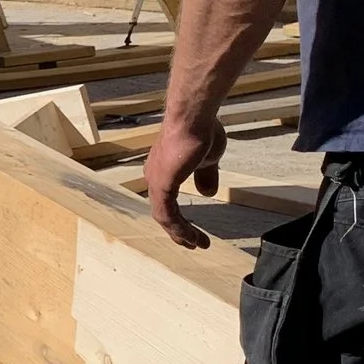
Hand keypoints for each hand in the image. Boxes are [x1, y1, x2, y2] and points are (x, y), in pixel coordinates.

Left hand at [144, 117, 225, 248]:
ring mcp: (155, 181)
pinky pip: (167, 215)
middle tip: (192, 244)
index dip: (179, 218)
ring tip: (197, 244)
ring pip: (165, 216)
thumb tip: (208, 191)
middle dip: (178, 230)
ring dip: (181, 233)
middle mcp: (154, 176)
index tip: (193, 231)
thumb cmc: (201, 131)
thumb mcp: (208, 159)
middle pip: (163, 211)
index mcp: (164, 169)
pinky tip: (191, 237)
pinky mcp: (161, 185)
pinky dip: (179, 229)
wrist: (195, 118)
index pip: (167, 200)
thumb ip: (205, 176)